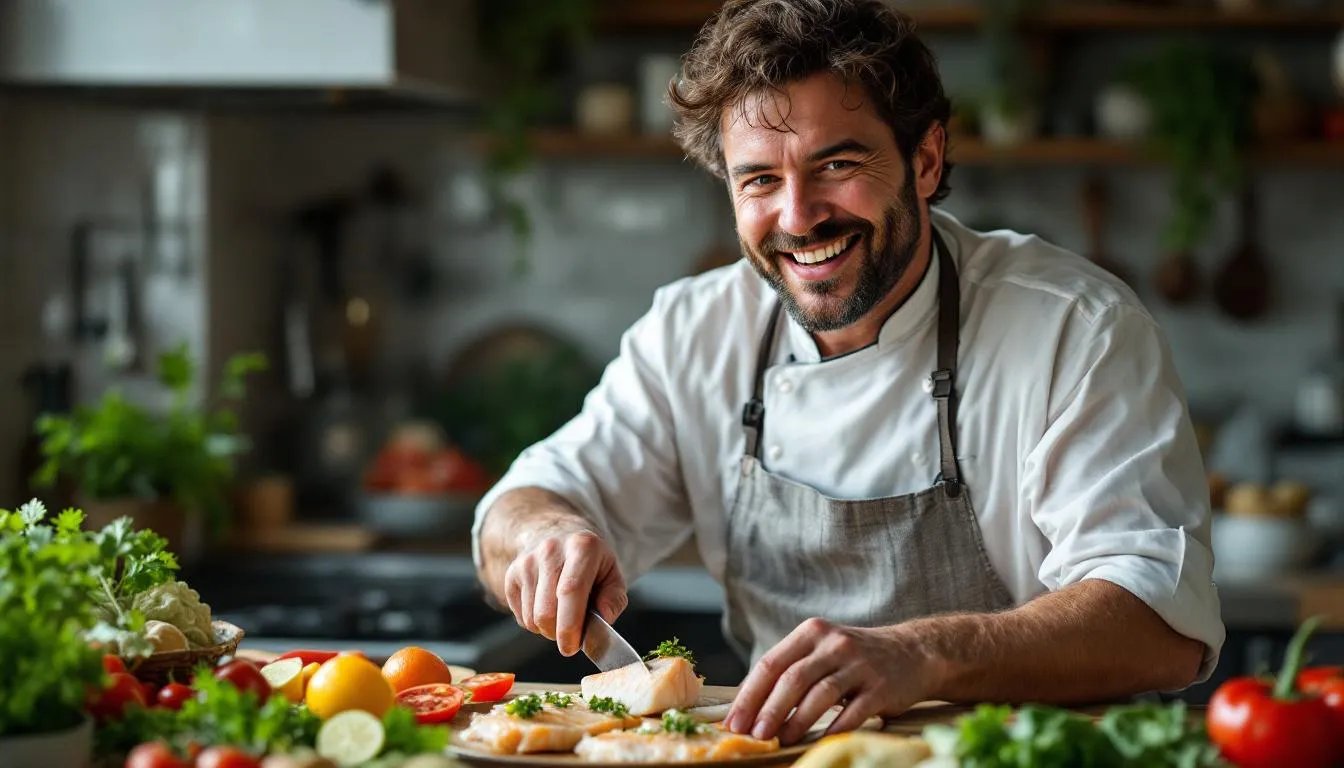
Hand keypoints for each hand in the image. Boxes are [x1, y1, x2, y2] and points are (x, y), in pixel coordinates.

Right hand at [504, 529, 627, 656]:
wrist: (561, 537)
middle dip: (558, 634)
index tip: (572, 647)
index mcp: (581, 546)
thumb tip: (604, 616)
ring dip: (547, 630)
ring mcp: (527, 561)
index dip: (570, 625)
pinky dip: (534, 623)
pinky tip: (547, 607)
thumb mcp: (612, 574)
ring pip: (532, 618)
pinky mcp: (511, 573)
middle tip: (572, 637)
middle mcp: (550, 550)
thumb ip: (615, 598)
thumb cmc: (591, 563)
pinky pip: (520, 616)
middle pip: (546, 611)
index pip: (571, 590)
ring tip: (562, 617)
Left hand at [724, 618, 937, 745]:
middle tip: (754, 736)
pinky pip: (852, 712)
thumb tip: (751, 707)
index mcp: (811, 633)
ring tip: (781, 740)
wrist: (914, 652)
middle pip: (792, 679)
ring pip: (820, 694)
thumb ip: (792, 670)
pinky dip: (833, 729)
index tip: (734, 721)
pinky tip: (818, 742)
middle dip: (768, 710)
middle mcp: (833, 644)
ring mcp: (859, 664)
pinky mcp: (881, 687)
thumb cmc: (856, 658)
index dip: (750, 695)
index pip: (771, 663)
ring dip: (797, 721)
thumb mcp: (822, 651)